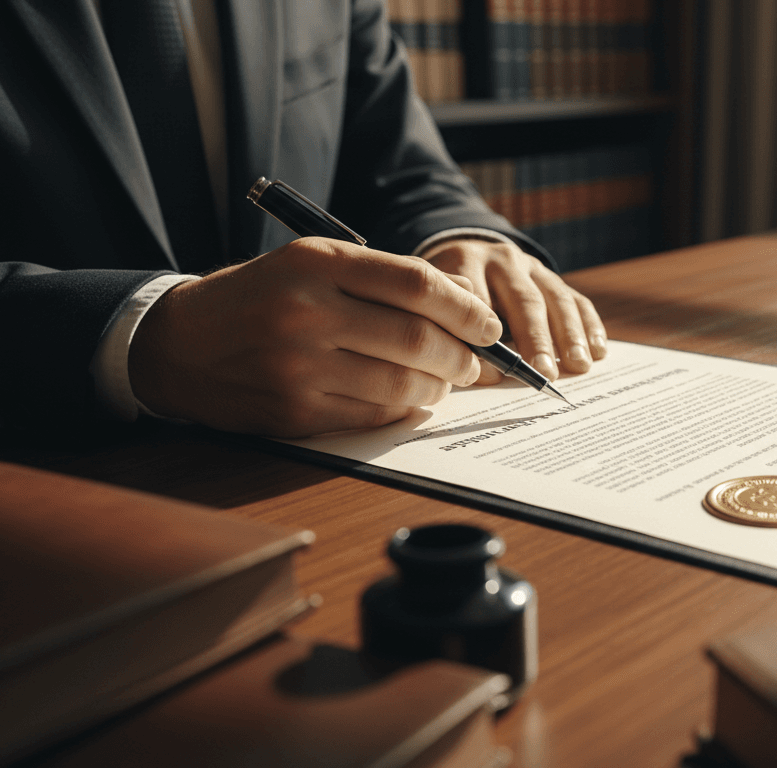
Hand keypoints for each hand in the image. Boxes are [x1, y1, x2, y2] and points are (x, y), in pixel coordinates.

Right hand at [129, 238, 501, 436]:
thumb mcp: (309, 262)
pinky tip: (410, 400)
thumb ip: (379, 278)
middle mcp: (307, 311)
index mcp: (316, 262)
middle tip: (474, 362)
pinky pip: (373, 414)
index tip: (488, 325)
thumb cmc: (260, 297)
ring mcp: (298, 365)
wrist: (179, 344)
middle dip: (462, 356)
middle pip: (417, 338)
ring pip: (402, 383)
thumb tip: (461, 316)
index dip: (465, 308)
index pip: (416, 283)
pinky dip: (404, 410)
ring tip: (445, 382)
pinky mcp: (294, 410)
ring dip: (439, 388)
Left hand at [424, 238, 606, 383]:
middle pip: (524, 300)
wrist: (465, 256)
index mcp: (464, 262)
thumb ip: (451, 332)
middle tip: (544, 372)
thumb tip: (485, 374)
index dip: (486, 337)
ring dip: (570, 335)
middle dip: (536, 339)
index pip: (478, 300)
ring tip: (578, 365)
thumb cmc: (445, 296)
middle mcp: (502, 260)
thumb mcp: (435, 303)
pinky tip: (598, 351)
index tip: (494, 372)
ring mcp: (531, 266)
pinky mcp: (552, 277)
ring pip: (556, 298)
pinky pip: (577, 300)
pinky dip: (590, 326)